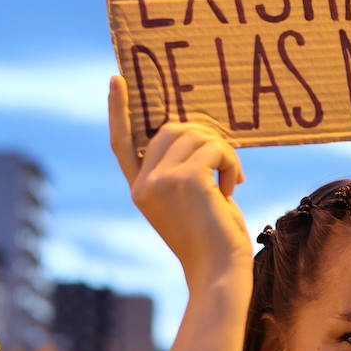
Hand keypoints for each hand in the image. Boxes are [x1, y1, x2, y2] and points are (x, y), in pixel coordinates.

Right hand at [108, 75, 251, 288]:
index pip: (122, 142)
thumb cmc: (214, 238)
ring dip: (222, 151)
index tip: (117, 79)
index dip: (119, 110)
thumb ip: (185, 168)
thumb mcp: (192, 199)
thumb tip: (200, 131)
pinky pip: (214, 147)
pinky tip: (233, 186)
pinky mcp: (184, 179)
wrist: (219, 270)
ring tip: (231, 180)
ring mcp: (160, 181)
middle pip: (170, 129)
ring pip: (195, 134)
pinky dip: (230, 160)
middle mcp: (143, 184)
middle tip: (225, 163)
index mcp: (140, 189)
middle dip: (204, 136)